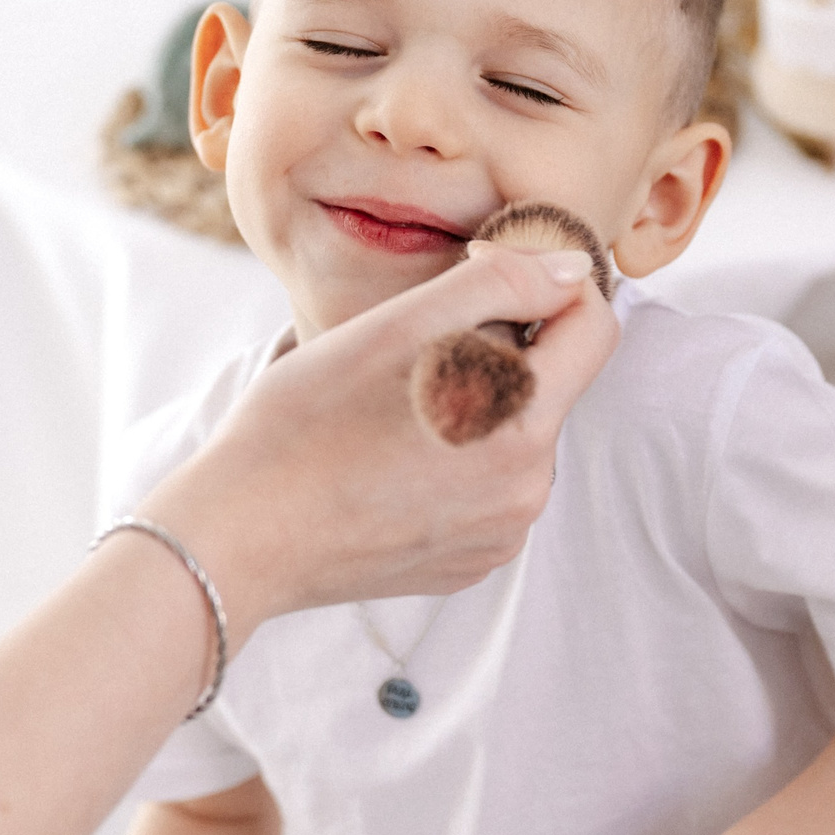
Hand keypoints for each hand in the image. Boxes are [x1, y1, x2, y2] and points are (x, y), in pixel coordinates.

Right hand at [142, 245, 615, 629]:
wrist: (239, 534)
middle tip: (405, 359)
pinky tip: (388, 465)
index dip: (550, 287)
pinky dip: (456, 466)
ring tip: (388, 417)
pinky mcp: (470, 565)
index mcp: (521, 424)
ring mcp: (502, 536)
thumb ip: (500, 283)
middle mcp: (529, 490)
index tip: (484, 283)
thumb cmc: (305, 421)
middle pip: (549, 385)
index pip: (595, 329)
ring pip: (517, 438)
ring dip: (475, 410)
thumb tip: (572, 269)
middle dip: (498, 355)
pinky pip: (489, 491)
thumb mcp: (396, 326)